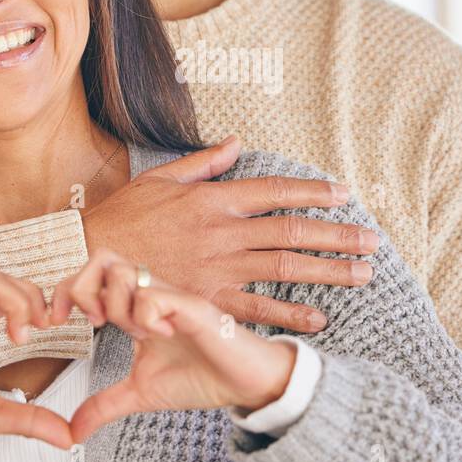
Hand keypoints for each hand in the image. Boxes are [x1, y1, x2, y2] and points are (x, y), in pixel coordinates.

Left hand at [52, 249, 298, 443]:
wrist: (246, 385)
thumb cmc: (201, 378)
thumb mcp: (140, 394)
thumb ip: (104, 405)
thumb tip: (72, 431)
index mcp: (136, 308)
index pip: (91, 275)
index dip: (66, 292)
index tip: (56, 322)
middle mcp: (152, 295)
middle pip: (102, 258)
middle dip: (83, 290)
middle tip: (94, 323)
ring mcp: (172, 297)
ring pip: (125, 272)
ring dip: (118, 306)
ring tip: (137, 334)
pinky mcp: (193, 307)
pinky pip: (155, 295)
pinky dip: (146, 317)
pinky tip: (162, 335)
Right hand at [80, 133, 378, 333]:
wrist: (88, 259)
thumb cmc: (122, 217)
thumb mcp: (162, 178)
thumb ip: (204, 163)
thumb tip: (236, 143)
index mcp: (215, 199)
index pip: (276, 191)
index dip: (314, 191)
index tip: (344, 195)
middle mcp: (224, 232)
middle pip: (293, 232)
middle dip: (337, 235)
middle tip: (372, 240)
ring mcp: (218, 268)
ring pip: (285, 268)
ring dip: (328, 272)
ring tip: (362, 274)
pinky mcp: (207, 300)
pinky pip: (256, 308)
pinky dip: (289, 313)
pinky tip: (319, 318)